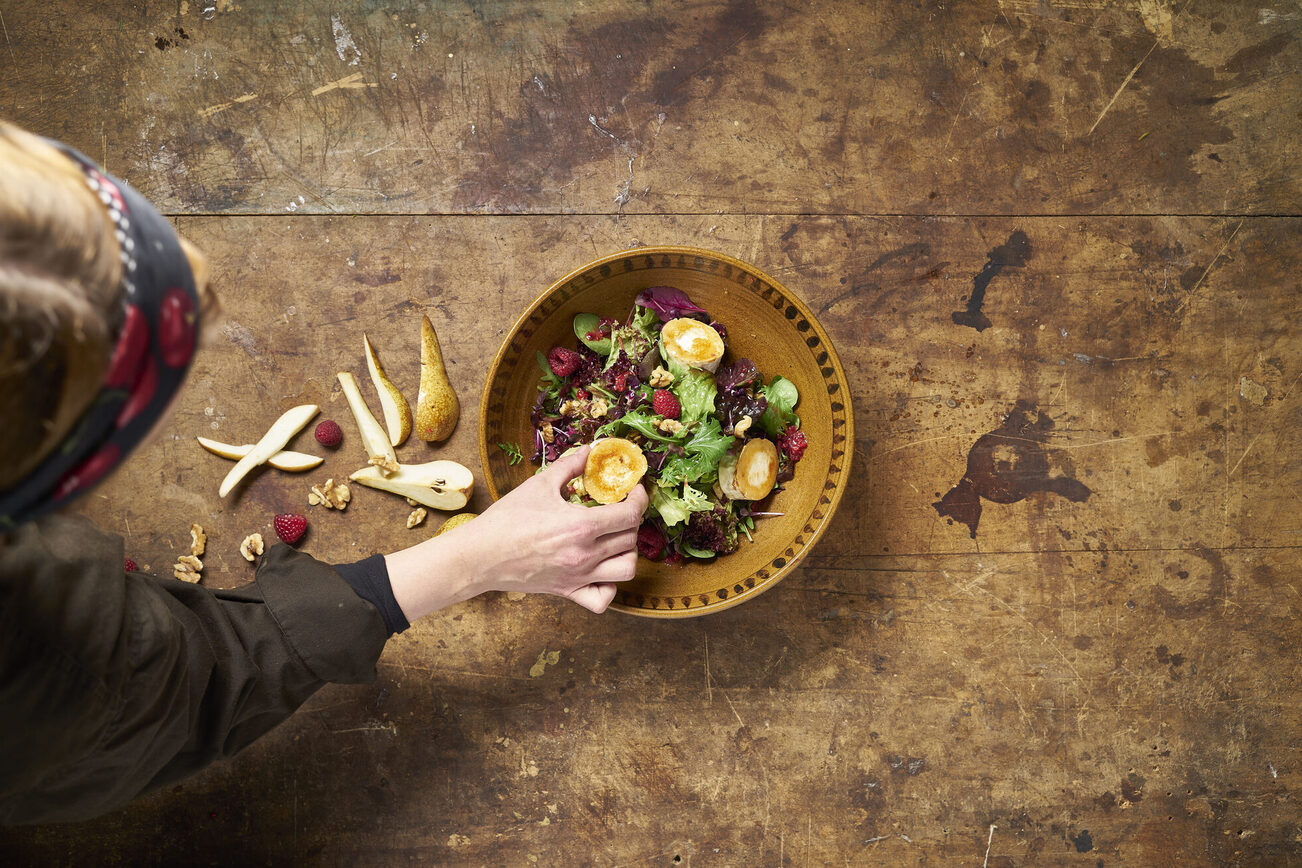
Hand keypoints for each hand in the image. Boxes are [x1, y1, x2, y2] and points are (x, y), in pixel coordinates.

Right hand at [385, 444, 648, 618]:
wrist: (480, 555)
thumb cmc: (506, 519)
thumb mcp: (539, 484)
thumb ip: (569, 466)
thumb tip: (589, 450)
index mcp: (581, 526)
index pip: (630, 515)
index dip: (639, 499)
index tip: (634, 490)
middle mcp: (585, 555)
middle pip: (631, 539)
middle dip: (631, 520)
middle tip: (619, 508)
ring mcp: (578, 577)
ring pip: (627, 570)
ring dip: (627, 551)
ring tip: (614, 538)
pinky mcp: (568, 593)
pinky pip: (603, 599)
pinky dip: (610, 587)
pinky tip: (601, 570)